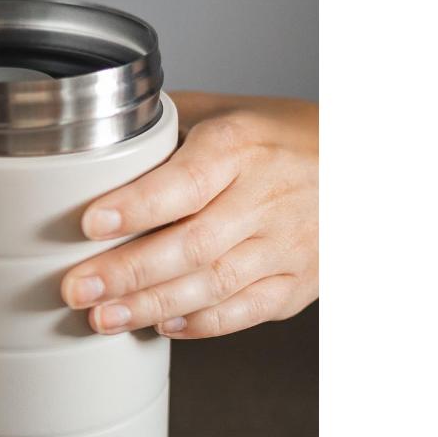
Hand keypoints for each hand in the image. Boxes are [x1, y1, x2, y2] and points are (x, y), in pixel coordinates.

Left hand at [61, 93, 317, 338]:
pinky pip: (246, 311)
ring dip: (151, 306)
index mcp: (241, 148)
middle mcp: (266, 198)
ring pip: (214, 285)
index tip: (89, 225)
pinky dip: (201, 324)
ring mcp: (286, 245)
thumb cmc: (278, 137)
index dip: (136, 207)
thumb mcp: (224, 110)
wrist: (360, 169)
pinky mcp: (298, 283)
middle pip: (192, 244)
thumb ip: (162, 124)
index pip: (185, 182)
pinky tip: (161, 326)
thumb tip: (90, 132)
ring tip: (102, 317)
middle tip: (77, 288)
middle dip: (127, 273)